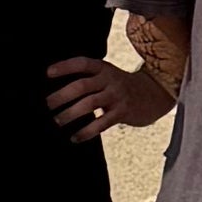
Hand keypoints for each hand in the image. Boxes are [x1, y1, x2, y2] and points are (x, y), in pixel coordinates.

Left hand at [45, 55, 174, 132]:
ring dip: (70, 114)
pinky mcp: (123, 112)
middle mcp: (110, 80)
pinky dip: (86, 132)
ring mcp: (117, 96)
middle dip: (62, 96)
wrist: (154, 94)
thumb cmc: (122, 87)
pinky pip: (101, 123)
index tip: (48, 73)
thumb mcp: (108, 76)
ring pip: (89, 104)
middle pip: (82, 86)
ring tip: (57, 121)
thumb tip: (58, 94)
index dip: (65, 67)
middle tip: (48, 105)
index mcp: (104, 69)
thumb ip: (89, 80)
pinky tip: (75, 138)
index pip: (82, 63)